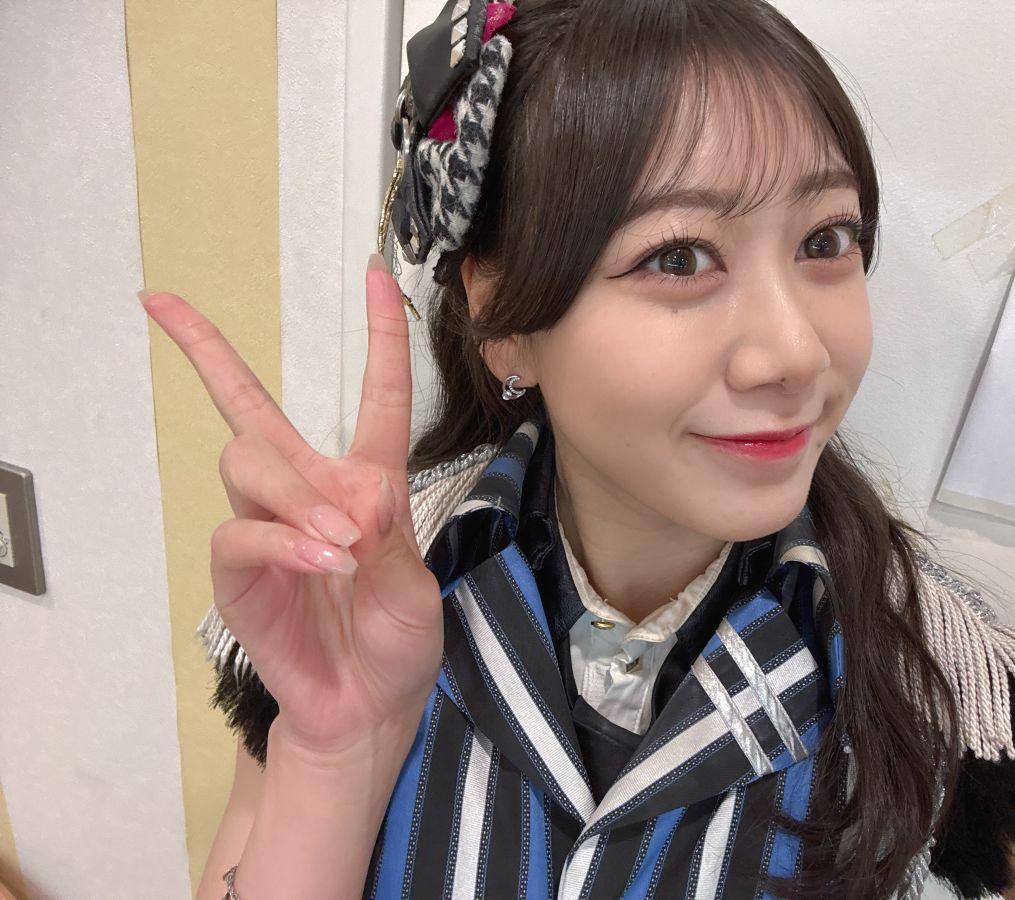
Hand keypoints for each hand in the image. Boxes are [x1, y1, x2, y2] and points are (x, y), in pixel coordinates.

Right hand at [139, 255, 440, 757]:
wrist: (369, 709)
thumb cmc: (398, 644)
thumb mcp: (416, 592)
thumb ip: (392, 543)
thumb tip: (362, 493)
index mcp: (367, 483)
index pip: (376, 396)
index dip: (379, 336)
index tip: (376, 274)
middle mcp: (308, 493)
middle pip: (248, 408)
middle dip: (213, 357)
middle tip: (315, 471)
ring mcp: (268, 529)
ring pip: (247, 463)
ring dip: (295, 495)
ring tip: (341, 546)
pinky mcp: (240, 573)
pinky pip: (241, 533)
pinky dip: (284, 542)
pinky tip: (323, 564)